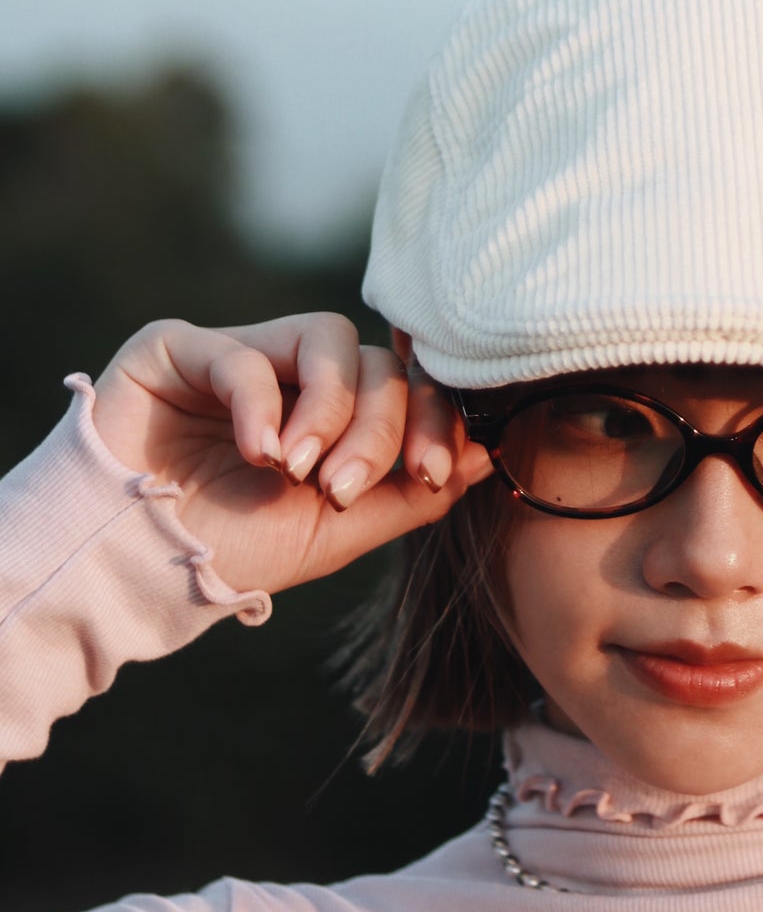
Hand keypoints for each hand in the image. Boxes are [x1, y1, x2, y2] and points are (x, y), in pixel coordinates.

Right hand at [90, 315, 493, 596]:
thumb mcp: (335, 532)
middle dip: (377, 428)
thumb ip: (406, 494)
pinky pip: (246, 352)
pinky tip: (259, 455)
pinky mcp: (181, 346)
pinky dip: (263, 404)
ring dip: (329, 411)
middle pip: (377, 363)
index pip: (407, 384)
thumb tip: (486, 457)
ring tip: (298, 472)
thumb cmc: (228, 551)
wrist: (128, 572)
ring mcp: (242, 351)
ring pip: (328, 339)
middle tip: (341, 488)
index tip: (432, 471)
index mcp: (334, 414)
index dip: (432, 418)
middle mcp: (293, 374)